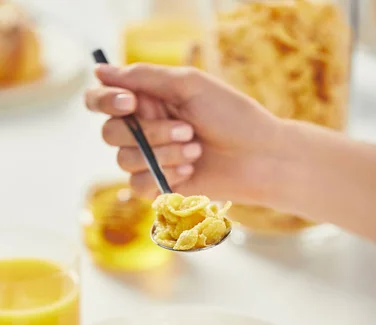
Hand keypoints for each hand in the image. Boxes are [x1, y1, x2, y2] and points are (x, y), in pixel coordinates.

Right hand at [85, 64, 282, 202]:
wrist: (259, 157)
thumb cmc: (232, 116)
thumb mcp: (189, 85)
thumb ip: (144, 77)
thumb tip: (100, 70)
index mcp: (148, 100)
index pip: (101, 100)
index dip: (105, 101)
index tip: (130, 103)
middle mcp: (144, 129)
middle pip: (110, 133)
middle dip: (149, 132)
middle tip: (187, 130)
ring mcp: (150, 159)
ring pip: (124, 160)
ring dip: (162, 154)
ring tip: (196, 150)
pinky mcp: (159, 186)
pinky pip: (138, 185)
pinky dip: (164, 176)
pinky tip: (190, 171)